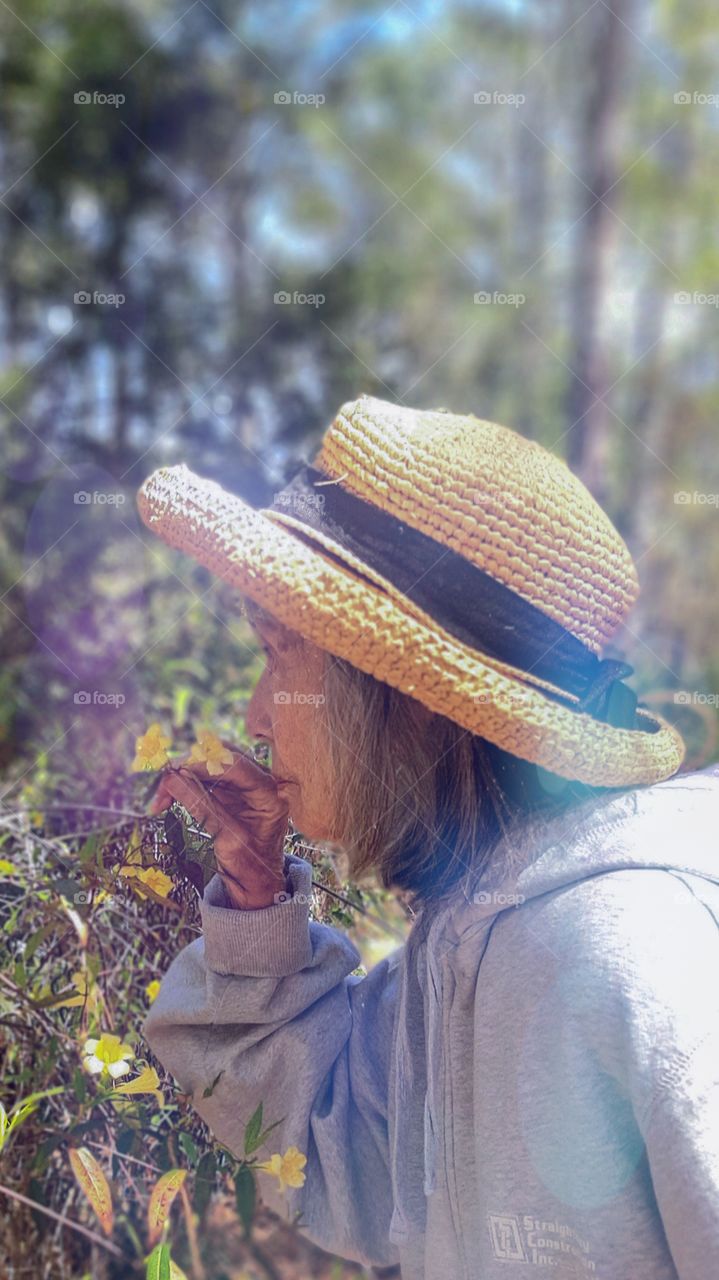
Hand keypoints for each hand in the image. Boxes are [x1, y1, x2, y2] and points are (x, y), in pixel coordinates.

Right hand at [148, 744, 290, 908]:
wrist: (255, 882)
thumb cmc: (250, 866)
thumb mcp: (227, 839)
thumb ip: (203, 808)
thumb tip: (173, 779)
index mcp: (270, 794)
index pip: (238, 766)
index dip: (206, 764)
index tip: (178, 771)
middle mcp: (260, 783)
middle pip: (221, 760)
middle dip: (190, 767)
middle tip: (163, 782)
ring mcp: (244, 785)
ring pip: (209, 766)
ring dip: (183, 776)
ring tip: (161, 795)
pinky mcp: (229, 791)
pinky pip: (204, 779)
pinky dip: (184, 785)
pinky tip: (167, 796)